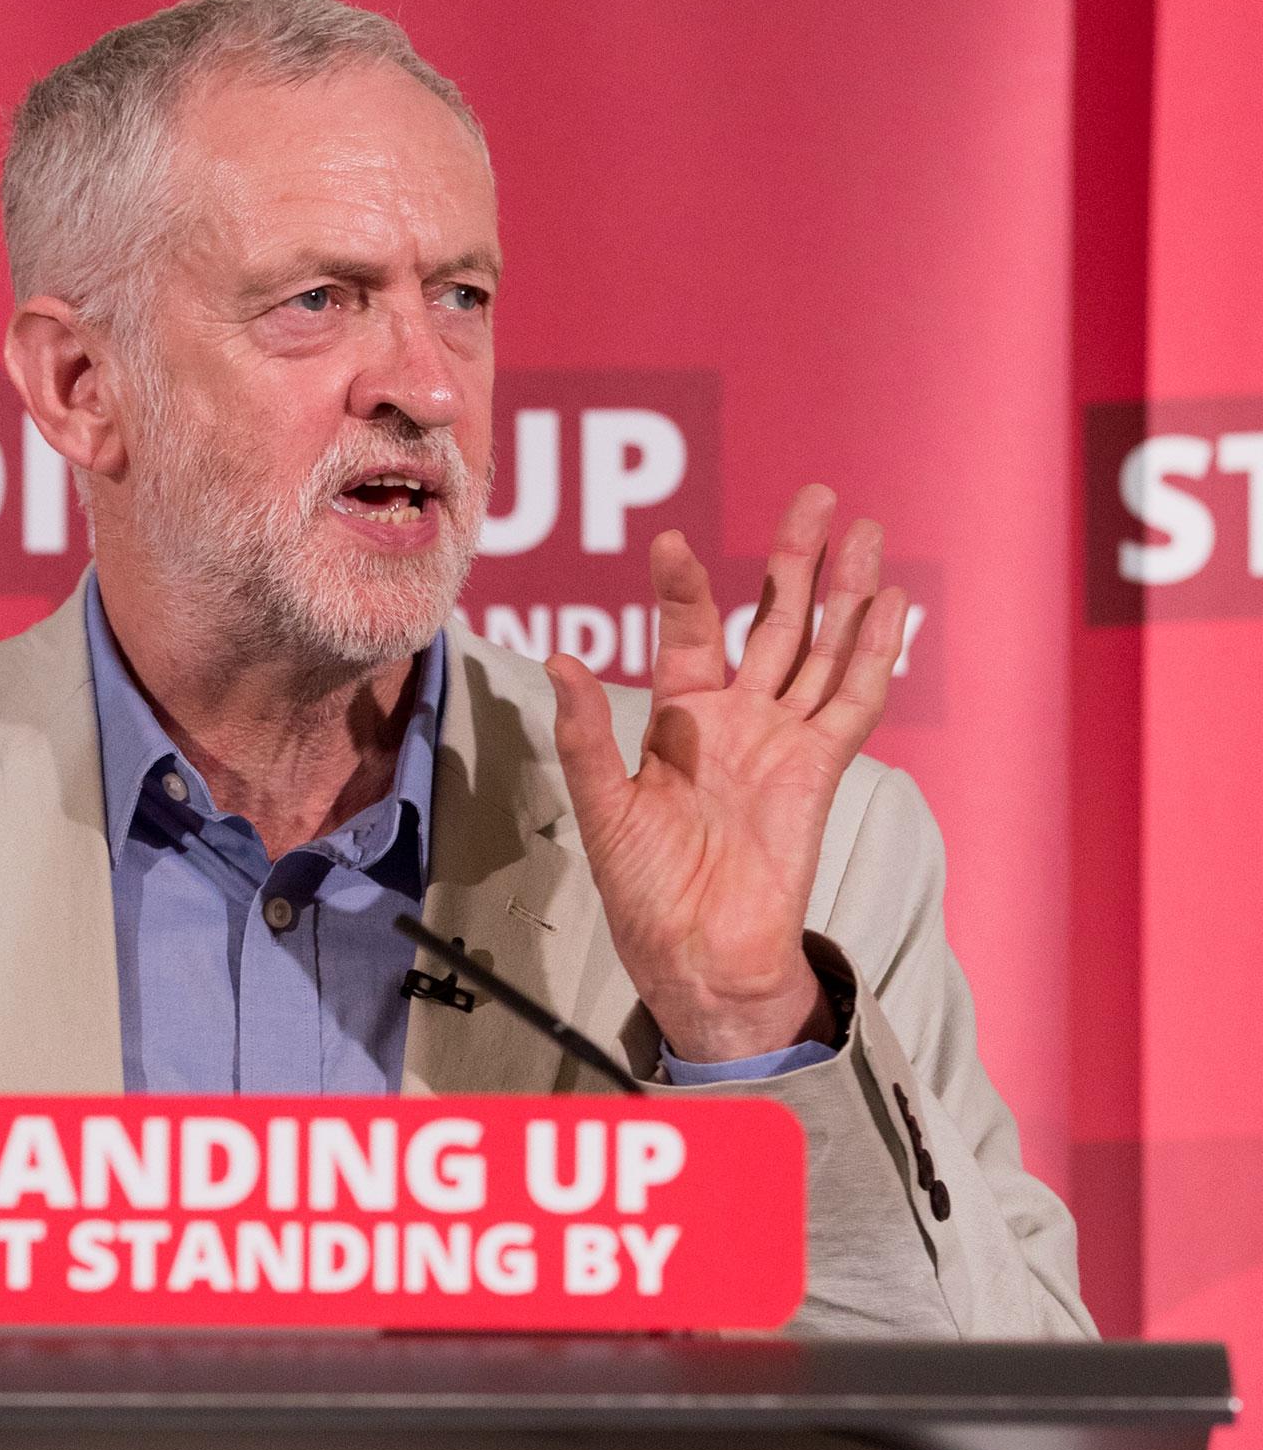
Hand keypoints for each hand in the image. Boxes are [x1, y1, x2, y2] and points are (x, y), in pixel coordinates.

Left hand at [546, 484, 909, 1062]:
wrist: (696, 954)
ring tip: (866, 531)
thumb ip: (586, 734)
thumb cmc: (642, 887)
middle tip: (816, 495)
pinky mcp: (818, 771)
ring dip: (847, 592)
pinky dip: (874, 654)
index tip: (672, 541)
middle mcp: (737, 718)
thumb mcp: (601, 805)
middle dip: (794, 560)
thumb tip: (558, 661)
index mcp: (679, 718)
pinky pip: (853, 702)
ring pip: (822, 650)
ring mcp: (783, 740)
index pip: (690, 631)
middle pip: (773, 621)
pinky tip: (891, 605)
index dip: (683, 586)